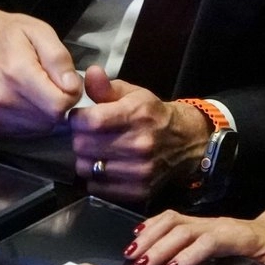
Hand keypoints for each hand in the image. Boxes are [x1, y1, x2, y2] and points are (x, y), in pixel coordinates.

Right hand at [0, 2, 82, 135]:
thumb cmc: (6, 34)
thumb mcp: (40, 32)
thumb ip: (59, 59)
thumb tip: (72, 86)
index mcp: (15, 73)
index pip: (59, 105)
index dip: (71, 93)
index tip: (67, 80)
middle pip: (50, 120)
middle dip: (59, 103)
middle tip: (51, 83)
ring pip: (38, 129)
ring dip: (45, 113)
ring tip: (36, 89)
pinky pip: (22, 132)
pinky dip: (30, 120)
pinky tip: (24, 99)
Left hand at [68, 66, 210, 201]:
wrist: (186, 142)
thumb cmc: (153, 115)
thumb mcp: (134, 94)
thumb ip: (107, 87)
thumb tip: (90, 73)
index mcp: (138, 115)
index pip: (90, 121)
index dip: (77, 119)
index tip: (80, 117)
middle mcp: (140, 144)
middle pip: (83, 146)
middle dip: (80, 138)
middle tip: (89, 135)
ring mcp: (139, 170)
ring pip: (87, 168)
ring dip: (86, 159)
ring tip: (97, 151)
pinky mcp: (138, 191)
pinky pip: (97, 187)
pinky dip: (96, 178)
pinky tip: (106, 166)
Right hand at [123, 208, 264, 264]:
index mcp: (235, 235)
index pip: (208, 241)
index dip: (190, 253)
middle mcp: (215, 224)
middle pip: (183, 230)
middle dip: (160, 247)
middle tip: (140, 264)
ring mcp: (203, 221)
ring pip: (172, 221)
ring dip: (150, 235)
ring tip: (132, 252)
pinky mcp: (195, 222)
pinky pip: (169, 218)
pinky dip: (151, 225)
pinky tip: (137, 237)